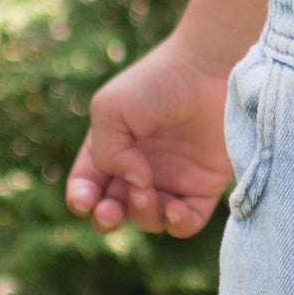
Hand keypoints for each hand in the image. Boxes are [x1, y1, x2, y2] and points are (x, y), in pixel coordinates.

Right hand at [66, 35, 235, 236]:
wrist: (211, 70)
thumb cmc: (158, 82)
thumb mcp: (111, 109)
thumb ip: (106, 152)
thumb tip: (134, 183)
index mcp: (112, 147)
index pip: (88, 187)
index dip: (82, 200)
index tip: (85, 200)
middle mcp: (140, 168)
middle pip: (115, 211)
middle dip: (106, 219)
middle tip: (111, 210)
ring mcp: (172, 178)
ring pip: (148, 219)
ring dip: (142, 215)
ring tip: (146, 191)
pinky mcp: (204, 186)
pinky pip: (186, 223)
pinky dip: (177, 224)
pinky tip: (174, 208)